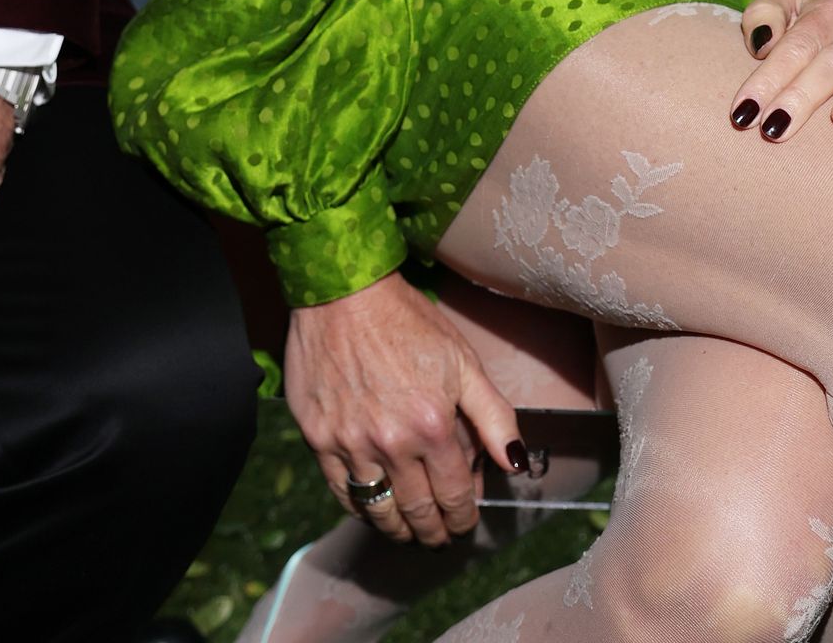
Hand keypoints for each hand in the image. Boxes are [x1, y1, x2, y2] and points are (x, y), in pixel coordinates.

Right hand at [286, 270, 526, 548]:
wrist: (343, 293)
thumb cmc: (407, 321)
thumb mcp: (462, 360)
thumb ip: (493, 416)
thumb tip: (514, 463)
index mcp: (432, 426)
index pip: (455, 495)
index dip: (463, 516)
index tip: (464, 522)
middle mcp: (391, 444)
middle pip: (418, 512)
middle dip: (434, 531)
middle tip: (439, 537)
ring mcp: (351, 444)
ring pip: (379, 511)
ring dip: (398, 529)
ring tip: (408, 531)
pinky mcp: (318, 440)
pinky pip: (342, 493)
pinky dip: (360, 507)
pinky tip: (372, 506)